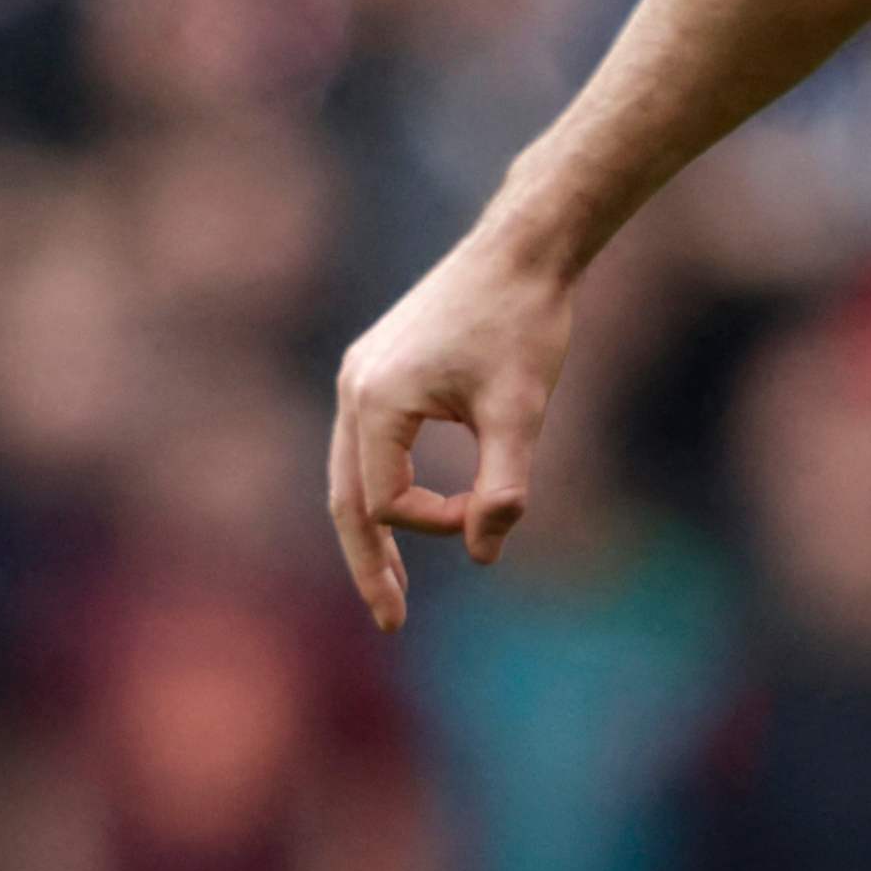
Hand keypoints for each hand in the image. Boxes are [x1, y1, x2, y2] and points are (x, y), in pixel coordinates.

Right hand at [323, 236, 573, 631]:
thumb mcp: (521, 413)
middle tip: (392, 622)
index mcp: (378, 399)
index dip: (437, 524)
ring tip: (393, 583)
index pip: (386, 503)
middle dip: (370, 563)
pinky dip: (383, 485)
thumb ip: (502, 489)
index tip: (489, 511)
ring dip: (372, 529)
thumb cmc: (525, 322)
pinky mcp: (376, 367)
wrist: (523, 248)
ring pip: (350, 474)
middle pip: (345, 499)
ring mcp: (359, 375)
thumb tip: (484, 556)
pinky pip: (366, 444)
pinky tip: (414, 511)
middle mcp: (354, 387)